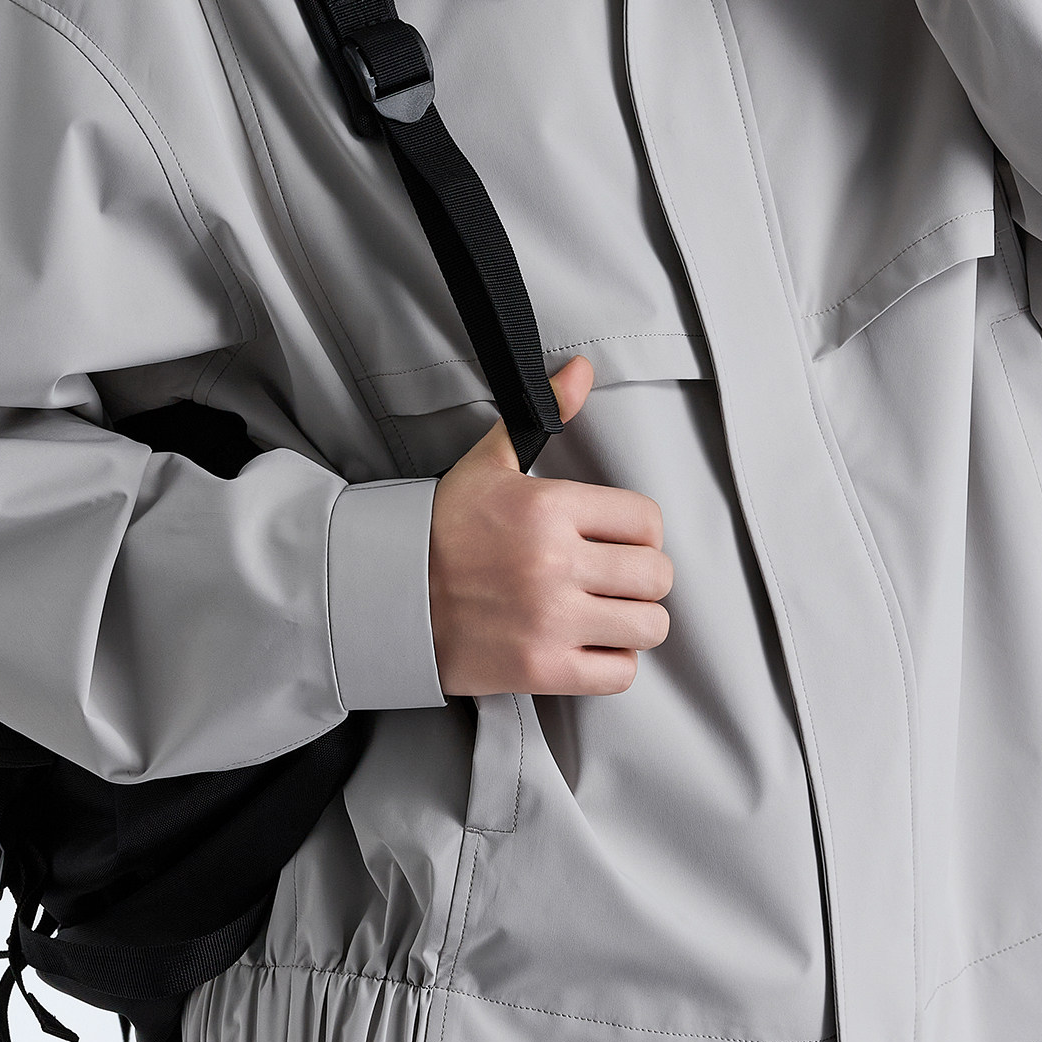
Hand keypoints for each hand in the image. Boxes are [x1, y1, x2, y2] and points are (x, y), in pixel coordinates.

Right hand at [428, 356, 673, 696]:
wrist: (386, 595)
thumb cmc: (441, 527)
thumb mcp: (490, 461)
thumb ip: (545, 412)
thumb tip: (583, 368)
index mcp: (549, 507)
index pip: (647, 521)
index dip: (640, 532)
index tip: (619, 540)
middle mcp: (556, 563)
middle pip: (656, 575)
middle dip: (642, 577)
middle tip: (613, 578)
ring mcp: (550, 620)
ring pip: (649, 626)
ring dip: (635, 621)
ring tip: (606, 612)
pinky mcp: (541, 670)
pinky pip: (620, 673)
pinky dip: (614, 662)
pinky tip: (590, 644)